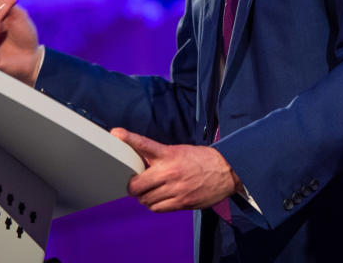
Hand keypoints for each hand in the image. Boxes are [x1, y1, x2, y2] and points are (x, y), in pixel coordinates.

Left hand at [110, 127, 242, 212]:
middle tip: (134, 185)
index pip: (144, 144)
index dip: (129, 138)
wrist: (226, 171)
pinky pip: (157, 208)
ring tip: (150, 192)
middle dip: (132, 187)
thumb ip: (159, 156)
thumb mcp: (179, 151)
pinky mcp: (181, 202)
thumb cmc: (201, 160)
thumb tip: (139, 161)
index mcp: (169, 153)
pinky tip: (159, 199)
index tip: (116, 133)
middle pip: (136, 185)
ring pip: (145, 199)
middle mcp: (169, 171)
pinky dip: (154, 205)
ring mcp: (175, 189)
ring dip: (144, 197)